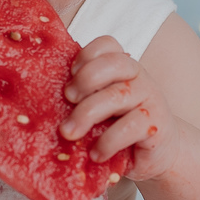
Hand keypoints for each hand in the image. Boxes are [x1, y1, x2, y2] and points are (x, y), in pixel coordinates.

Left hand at [61, 35, 180, 182]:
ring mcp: (150, 99)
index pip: (108, 45)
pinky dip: (108, 141)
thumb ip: (82, 97)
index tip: (69, 75)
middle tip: (68, 99)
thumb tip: (38, 102)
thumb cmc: (120, 127)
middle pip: (114, 64)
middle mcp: (139, 77)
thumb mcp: (100, 107)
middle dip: (85, 80)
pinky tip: (96, 153)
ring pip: (118, 96)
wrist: (160, 154)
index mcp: (123, 67)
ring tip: (69, 133)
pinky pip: (130, 127)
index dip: (86, 55)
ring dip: (87, 114)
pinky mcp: (156, 125)